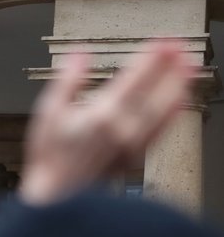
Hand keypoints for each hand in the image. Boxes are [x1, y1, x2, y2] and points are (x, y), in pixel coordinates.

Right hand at [20, 41, 193, 205]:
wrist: (59, 194)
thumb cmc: (50, 156)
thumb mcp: (48, 111)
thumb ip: (68, 80)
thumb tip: (80, 54)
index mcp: (101, 114)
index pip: (133, 78)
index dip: (150, 58)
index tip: (162, 41)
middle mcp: (123, 128)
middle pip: (153, 92)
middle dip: (170, 68)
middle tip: (182, 48)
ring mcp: (133, 143)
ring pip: (163, 110)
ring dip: (177, 87)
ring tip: (188, 69)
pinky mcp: (137, 156)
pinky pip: (162, 131)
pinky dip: (173, 113)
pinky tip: (179, 103)